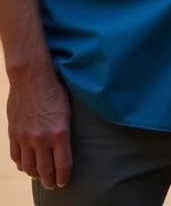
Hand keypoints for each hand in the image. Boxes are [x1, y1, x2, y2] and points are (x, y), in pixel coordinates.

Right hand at [7, 65, 71, 188]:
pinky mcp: (14, 133)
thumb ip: (63, 131)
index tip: (64, 182)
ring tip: (40, 176)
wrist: (31, 76)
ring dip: (35, 175)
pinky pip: (16, 157)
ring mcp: (26, 137)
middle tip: (52, 185)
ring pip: (29, 167)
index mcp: (59, 132)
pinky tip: (26, 165)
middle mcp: (42, 138)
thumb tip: (63, 147)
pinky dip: (22, 164)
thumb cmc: (54, 89)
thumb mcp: (67, 110)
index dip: (64, 177)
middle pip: (45, 170)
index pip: (63, 165)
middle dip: (50, 181)